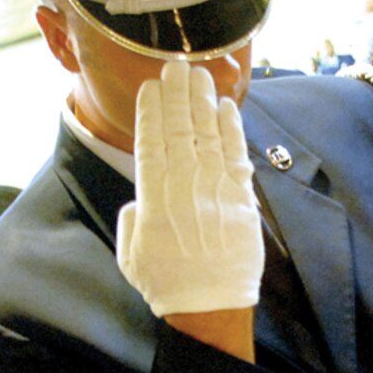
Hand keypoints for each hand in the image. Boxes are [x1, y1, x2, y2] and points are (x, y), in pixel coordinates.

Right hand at [116, 61, 263, 317]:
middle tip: (176, 65)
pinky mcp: (241, 198)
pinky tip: (226, 106)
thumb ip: (133, 216)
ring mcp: (214, 189)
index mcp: (152, 197)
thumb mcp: (130, 252)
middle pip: (180, 129)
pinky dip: (231, 128)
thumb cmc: (167, 284)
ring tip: (200, 74)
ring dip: (204, 101)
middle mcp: (183, 186)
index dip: (151, 111)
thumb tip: (142, 197)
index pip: (150, 142)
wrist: (210, 307)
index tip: (151, 87)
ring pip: (208, 134)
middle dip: (177, 94)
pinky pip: (235, 154)